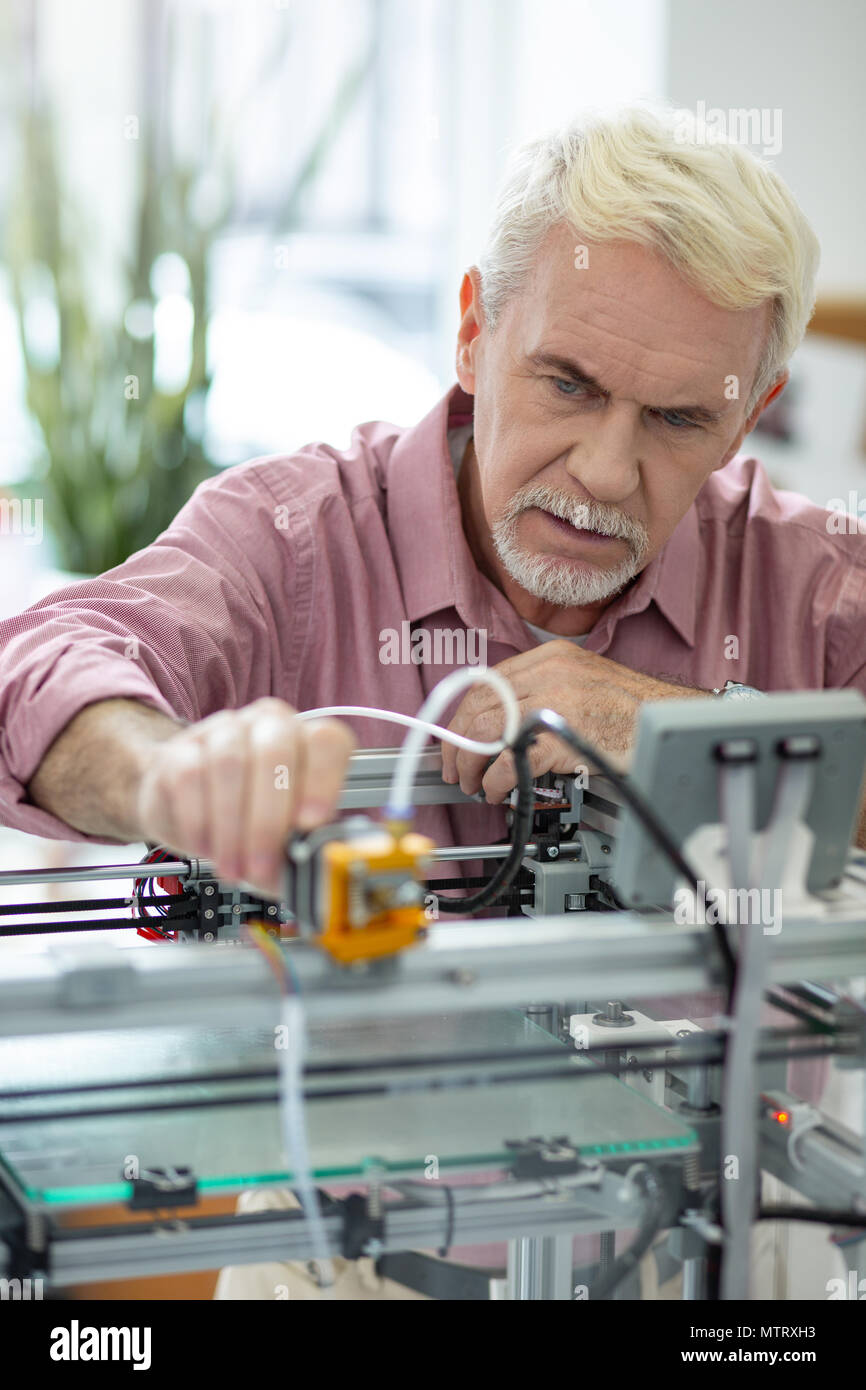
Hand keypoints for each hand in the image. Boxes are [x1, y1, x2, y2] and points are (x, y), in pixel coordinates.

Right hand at [135, 698, 355, 896]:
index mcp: (307, 741)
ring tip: (233, 867)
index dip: (322, 779)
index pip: (326, 741)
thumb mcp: (287, 841)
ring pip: (229, 764)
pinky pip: (189, 776)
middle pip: (274, 753)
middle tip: (261, 866)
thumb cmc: (250, 824)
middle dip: (268, 820)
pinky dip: (198, 820)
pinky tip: (206, 847)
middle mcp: (268, 726)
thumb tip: (318, 873)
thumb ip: (306, 852)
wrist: (187, 807)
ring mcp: (223, 731)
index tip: (311, 822)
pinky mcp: (181, 749)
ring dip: (231, 827)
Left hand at [441, 641, 707, 802]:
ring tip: (471, 784)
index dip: (462, 715)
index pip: (486, 683)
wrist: (672, 723)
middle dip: (458, 742)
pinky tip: (496, 792)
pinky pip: (511, 760)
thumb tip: (499, 725)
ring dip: (470, 763)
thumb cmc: (633, 712)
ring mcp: (558, 702)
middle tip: (456, 769)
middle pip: (479, 705)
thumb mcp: (582, 685)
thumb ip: (541, 694)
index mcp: (552, 657)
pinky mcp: (565, 735)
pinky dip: (495, 781)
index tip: (455, 738)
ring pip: (486, 730)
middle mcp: (551, 672)